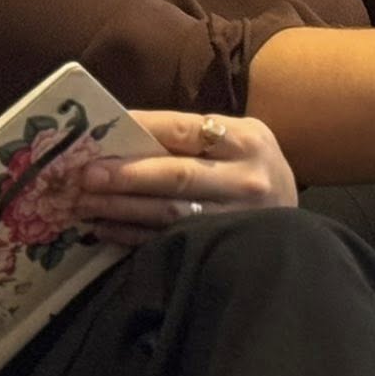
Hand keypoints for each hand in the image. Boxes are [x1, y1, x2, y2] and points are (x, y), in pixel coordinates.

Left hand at [74, 111, 296, 247]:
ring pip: (170, 212)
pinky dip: (132, 234)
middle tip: (86, 175)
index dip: (139, 129)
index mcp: (246, 139)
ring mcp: (235, 217)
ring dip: (121, 207)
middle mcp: (245, 178)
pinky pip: (167, 239)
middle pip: (177, 175)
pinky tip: (106, 227)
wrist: (290, 224)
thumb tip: (122, 133)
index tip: (99, 132)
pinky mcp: (221, 246)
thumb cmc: (251, 171)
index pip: (184, 129)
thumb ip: (193, 138)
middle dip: (127, 174)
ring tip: (84, 202)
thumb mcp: (238, 141)